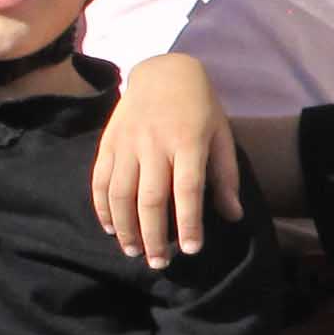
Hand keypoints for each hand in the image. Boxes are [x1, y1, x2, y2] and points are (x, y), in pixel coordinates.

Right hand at [93, 53, 246, 267]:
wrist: (163, 71)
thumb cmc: (199, 108)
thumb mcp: (221, 135)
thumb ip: (225, 176)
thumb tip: (233, 215)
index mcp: (189, 140)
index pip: (188, 189)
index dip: (189, 222)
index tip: (191, 250)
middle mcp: (155, 143)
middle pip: (151, 198)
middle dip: (154, 236)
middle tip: (159, 263)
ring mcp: (128, 142)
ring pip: (121, 193)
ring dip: (125, 228)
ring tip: (134, 251)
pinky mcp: (108, 142)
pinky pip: (100, 180)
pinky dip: (102, 208)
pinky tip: (110, 228)